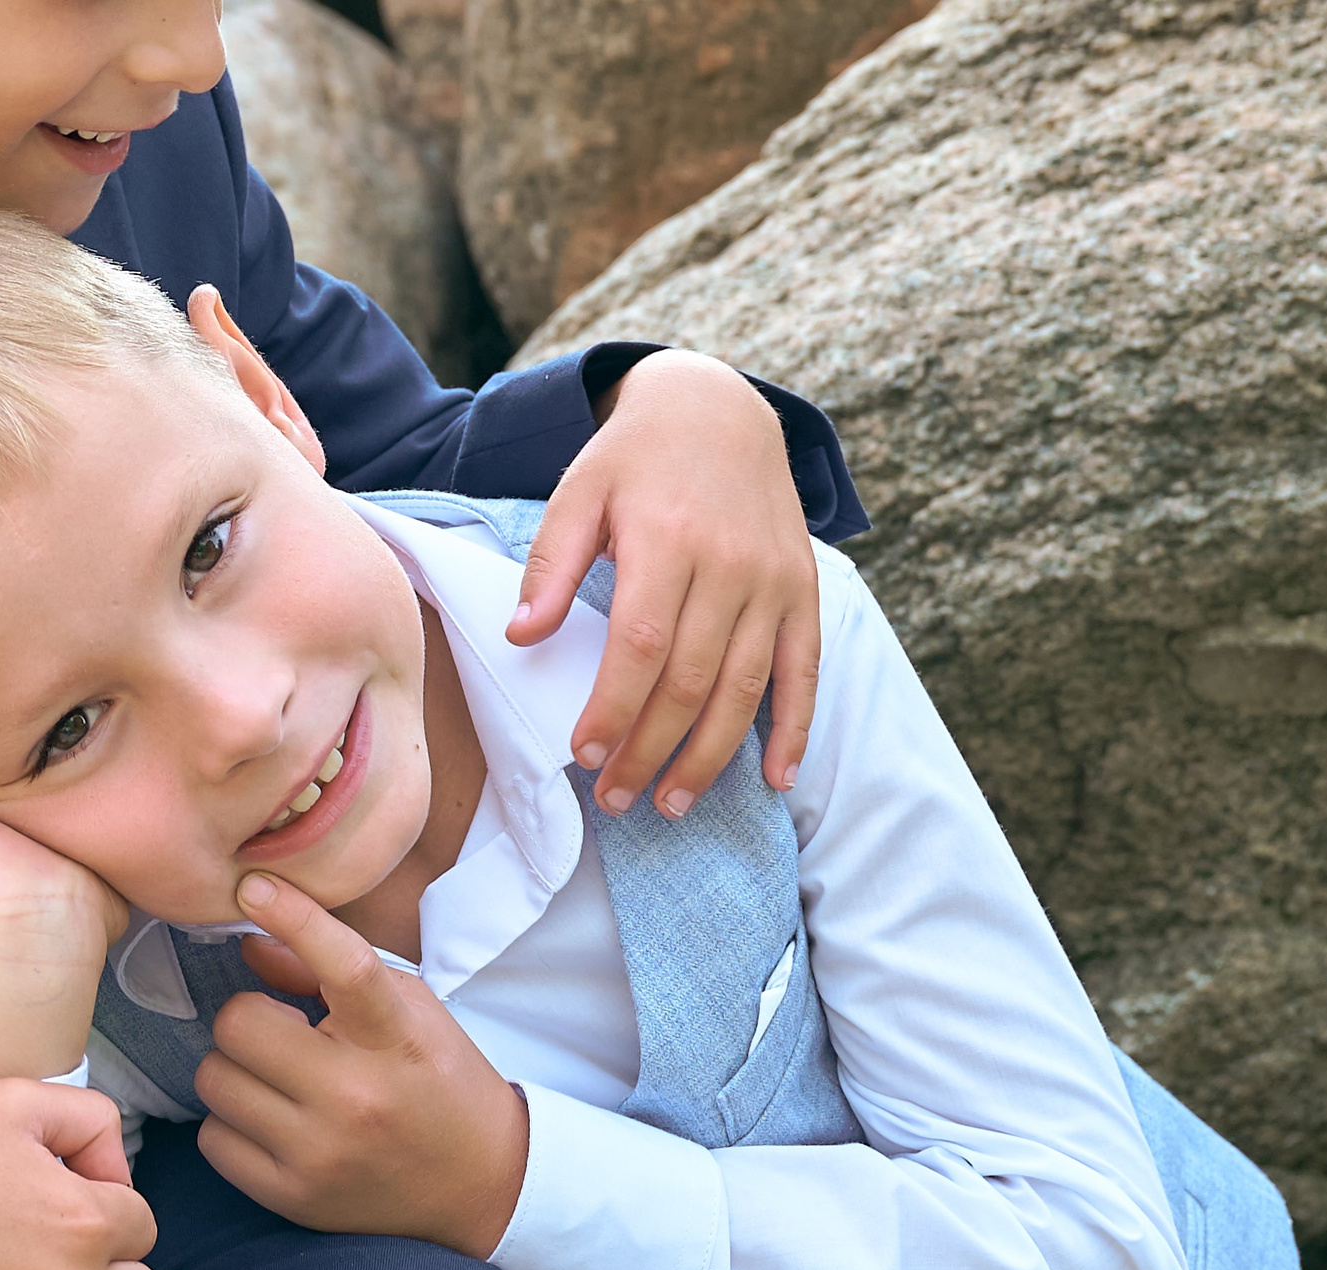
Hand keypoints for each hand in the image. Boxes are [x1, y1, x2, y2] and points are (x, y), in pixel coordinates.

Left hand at [191, 874, 528, 1256]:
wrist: (480, 1184)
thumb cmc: (436, 1079)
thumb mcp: (407, 1011)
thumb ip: (327, 970)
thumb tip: (250, 938)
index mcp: (397, 1038)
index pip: (346, 966)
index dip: (296, 918)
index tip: (254, 887)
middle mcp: (357, 1096)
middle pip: (240, 1024)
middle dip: (249, 1018)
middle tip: (281, 1031)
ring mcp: (321, 1152)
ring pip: (215, 1079)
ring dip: (237, 1070)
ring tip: (279, 1079)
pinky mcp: (293, 1197)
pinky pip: (212, 1139)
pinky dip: (231, 1124)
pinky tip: (273, 1122)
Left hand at [510, 348, 820, 811]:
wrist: (718, 409)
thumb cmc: (635, 459)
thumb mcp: (579, 490)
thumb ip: (551, 563)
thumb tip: (521, 636)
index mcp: (666, 539)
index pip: (641, 645)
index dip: (614, 708)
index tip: (585, 755)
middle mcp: (728, 564)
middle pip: (691, 679)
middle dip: (651, 749)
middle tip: (617, 798)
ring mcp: (773, 580)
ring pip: (745, 687)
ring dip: (711, 757)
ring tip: (671, 802)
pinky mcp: (804, 591)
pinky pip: (806, 670)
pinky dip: (796, 728)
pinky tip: (778, 778)